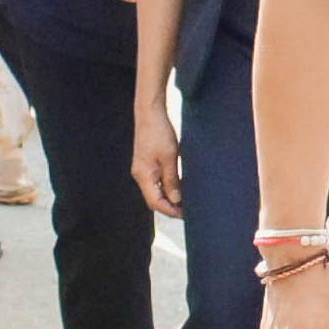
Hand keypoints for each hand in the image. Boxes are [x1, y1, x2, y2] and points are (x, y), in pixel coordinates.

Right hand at [131, 101, 181, 218]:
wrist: (150, 113)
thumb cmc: (160, 133)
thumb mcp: (170, 158)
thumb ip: (172, 180)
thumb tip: (177, 200)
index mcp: (144, 175)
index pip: (155, 202)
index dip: (170, 211)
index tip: (185, 215)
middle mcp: (140, 175)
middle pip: (154, 200)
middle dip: (170, 207)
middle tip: (188, 211)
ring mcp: (142, 170)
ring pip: (155, 191)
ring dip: (169, 198)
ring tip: (186, 201)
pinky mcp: (146, 164)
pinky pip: (156, 182)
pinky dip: (167, 187)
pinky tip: (179, 186)